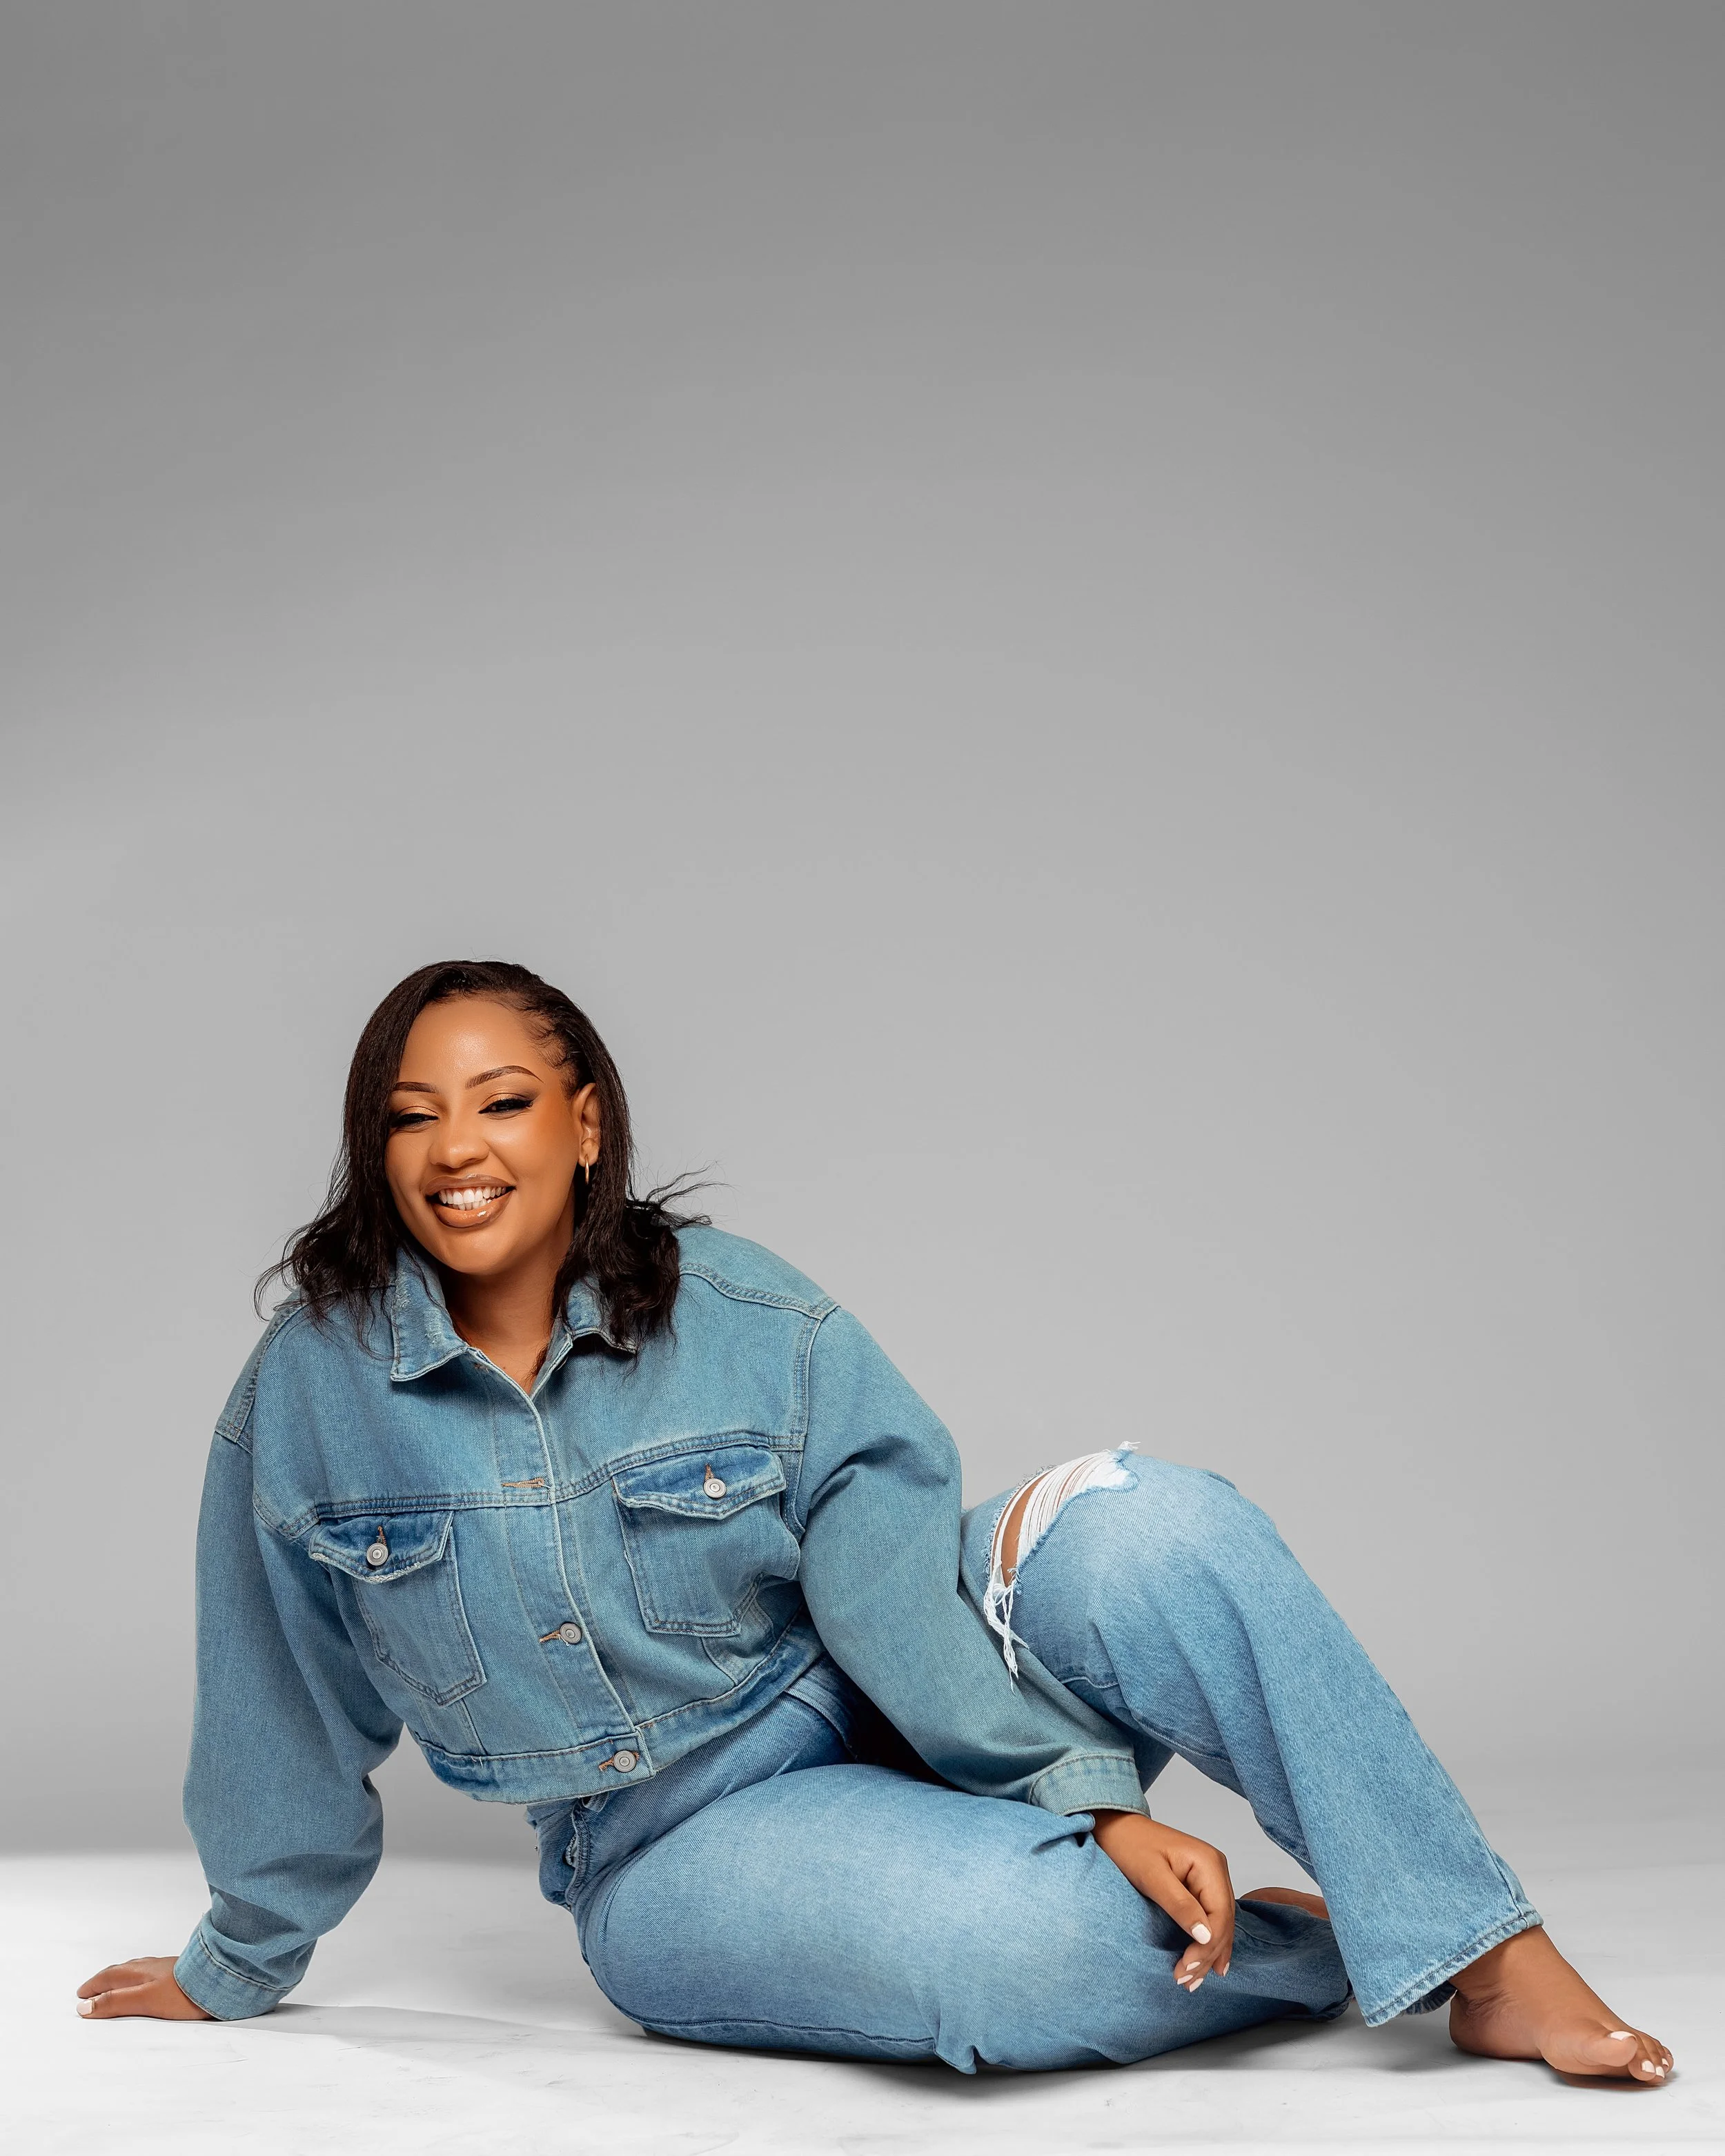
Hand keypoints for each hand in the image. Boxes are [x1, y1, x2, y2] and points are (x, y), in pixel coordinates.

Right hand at [77, 1956, 211, 2020]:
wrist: (221, 1980)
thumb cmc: (183, 1992)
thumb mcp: (143, 2000)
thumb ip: (115, 2002)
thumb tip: (84, 2007)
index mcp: (139, 1972)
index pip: (109, 1977)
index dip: (93, 1987)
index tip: (80, 1995)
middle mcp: (150, 1967)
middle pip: (120, 1971)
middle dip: (103, 1980)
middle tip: (91, 1989)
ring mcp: (166, 1969)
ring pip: (136, 1971)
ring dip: (121, 1978)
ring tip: (114, 1985)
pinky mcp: (180, 1974)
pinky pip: (151, 1974)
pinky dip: (139, 1979)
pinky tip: (148, 1983)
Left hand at [1092, 1811, 1234, 1990]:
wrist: (1116, 1829)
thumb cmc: (1130, 1847)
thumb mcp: (1152, 1877)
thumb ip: (1180, 1905)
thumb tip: (1206, 1936)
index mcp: (1209, 1863)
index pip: (1220, 1914)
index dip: (1208, 1946)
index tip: (1187, 1969)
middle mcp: (1216, 1869)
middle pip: (1223, 1922)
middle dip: (1207, 1955)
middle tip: (1186, 1982)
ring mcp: (1210, 1877)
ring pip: (1219, 1923)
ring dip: (1208, 1953)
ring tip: (1193, 1980)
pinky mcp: (1200, 1885)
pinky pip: (1210, 1917)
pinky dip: (1205, 1941)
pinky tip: (1204, 1961)